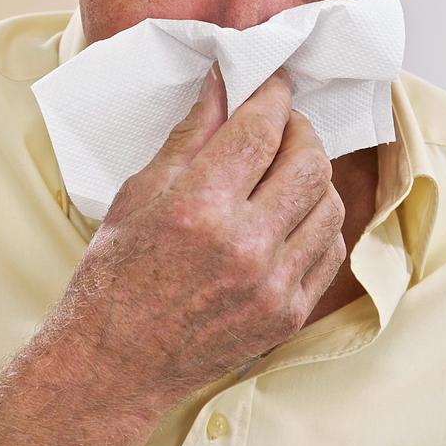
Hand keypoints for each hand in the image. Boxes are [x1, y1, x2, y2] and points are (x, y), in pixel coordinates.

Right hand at [73, 65, 344, 440]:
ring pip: (330, 203)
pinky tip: (291, 214)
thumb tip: (223, 85)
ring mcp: (274, 285)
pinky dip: (318, 221)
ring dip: (312, 173)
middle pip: (310, 161)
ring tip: (285, 169)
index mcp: (200, 207)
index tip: (274, 82)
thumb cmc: (116, 273)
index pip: (261, 129)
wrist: (115, 363)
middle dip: (300, 128)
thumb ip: (192, 135)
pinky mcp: (289, 315)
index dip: (273, 95)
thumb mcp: (140, 191)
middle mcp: (245, 245)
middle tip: (281, 123)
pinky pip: (330, 249)